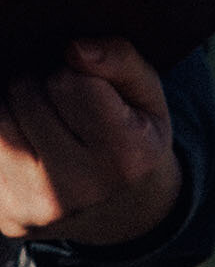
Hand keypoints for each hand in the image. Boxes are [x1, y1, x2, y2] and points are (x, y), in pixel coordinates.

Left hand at [0, 41, 180, 247]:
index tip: (89, 92)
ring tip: (43, 128)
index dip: (74, 75)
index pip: (69, 81)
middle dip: (39, 88)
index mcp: (123, 159)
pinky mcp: (6, 214)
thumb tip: (74, 50)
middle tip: (64, 111)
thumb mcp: (148, 99)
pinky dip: (5, 135)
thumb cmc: (132, 139)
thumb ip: (123, 60)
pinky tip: (26, 148)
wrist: (124, 215)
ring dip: (14, 110)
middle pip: (25, 92)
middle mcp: (77, 190)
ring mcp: (34, 206)